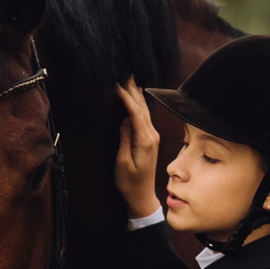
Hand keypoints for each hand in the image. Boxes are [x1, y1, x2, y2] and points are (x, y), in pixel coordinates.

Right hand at [115, 80, 161, 219]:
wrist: (142, 196)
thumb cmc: (130, 182)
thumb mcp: (123, 162)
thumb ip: (125, 139)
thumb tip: (125, 120)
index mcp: (145, 140)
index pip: (135, 113)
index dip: (126, 97)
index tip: (117, 84)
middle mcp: (152, 135)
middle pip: (141, 107)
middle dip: (132, 89)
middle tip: (124, 72)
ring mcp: (152, 136)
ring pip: (144, 110)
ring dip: (136, 94)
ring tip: (129, 79)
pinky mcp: (150, 138)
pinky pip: (144, 116)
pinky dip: (138, 104)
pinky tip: (136, 96)